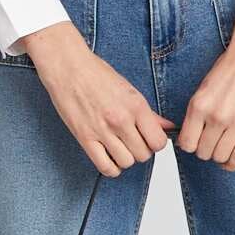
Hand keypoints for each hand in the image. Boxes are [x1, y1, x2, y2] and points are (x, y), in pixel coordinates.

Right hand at [19, 21, 175, 177]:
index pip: (158, 142)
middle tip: (133, 141)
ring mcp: (102, 131)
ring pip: (126, 162)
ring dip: (126, 158)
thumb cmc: (97, 74)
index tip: (150, 139)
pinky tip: (110, 157)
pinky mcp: (85, 138)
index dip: (156, 143)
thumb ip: (149, 113)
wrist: (68, 68)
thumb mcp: (129, 90)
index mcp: (136, 106)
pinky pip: (105, 167)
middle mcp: (121, 120)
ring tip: (120, 147)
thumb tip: (167, 127)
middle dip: (141, 150)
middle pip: (143, 154)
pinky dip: (111, 167)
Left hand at [175, 14, 234, 168]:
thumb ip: (196, 113)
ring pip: (220, 156)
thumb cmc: (230, 68)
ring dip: (218, 156)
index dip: (189, 145)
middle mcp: (216, 116)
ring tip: (221, 146)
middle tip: (209, 141)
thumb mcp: (203, 89)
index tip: (193, 141)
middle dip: (204, 150)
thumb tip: (189, 138)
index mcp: (199, 105)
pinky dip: (232, 162)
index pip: (186, 143)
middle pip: (203, 152)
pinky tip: (230, 158)